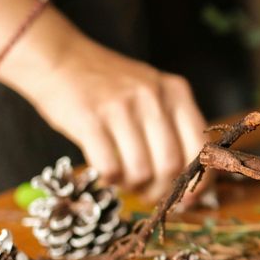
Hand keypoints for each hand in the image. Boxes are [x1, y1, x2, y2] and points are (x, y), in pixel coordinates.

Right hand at [11, 33, 207, 201]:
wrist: (59, 59)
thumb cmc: (109, 84)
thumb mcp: (152, 91)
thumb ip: (173, 125)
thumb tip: (191, 179)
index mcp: (176, 92)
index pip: (200, 146)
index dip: (198, 181)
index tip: (189, 200)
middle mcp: (154, 98)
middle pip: (171, 165)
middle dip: (161, 190)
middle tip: (148, 193)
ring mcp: (122, 108)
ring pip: (141, 171)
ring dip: (133, 186)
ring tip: (124, 179)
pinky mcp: (90, 120)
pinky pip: (109, 168)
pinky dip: (110, 180)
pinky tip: (106, 171)